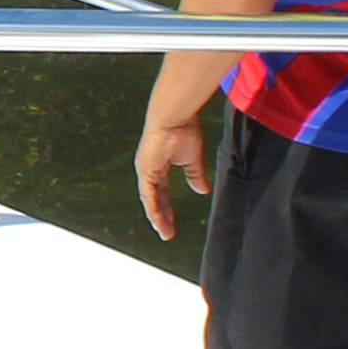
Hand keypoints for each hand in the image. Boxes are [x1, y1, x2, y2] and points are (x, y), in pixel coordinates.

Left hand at [134, 110, 212, 240]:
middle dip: (161, 217)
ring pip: (149, 200)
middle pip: (154, 199)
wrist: (175, 116)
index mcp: (158, 166)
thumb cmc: (183, 129)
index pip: (162, 192)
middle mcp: (149, 169)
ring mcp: (145, 170)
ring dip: (157, 218)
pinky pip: (148, 195)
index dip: (166, 207)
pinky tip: (158, 221)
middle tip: (167, 233)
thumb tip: (202, 191)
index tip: (172, 222)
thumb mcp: (192, 159)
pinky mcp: (145, 171)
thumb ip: (195, 175)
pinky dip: (153, 209)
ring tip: (164, 233)